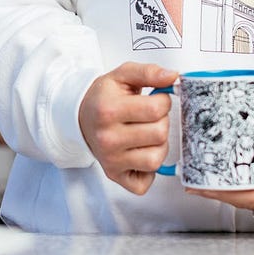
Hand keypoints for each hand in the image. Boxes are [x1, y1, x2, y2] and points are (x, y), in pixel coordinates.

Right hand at [79, 62, 177, 194]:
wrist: (80, 116)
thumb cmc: (104, 97)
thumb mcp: (122, 75)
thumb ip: (149, 72)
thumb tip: (173, 77)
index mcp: (108, 110)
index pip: (157, 109)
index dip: (164, 101)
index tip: (155, 100)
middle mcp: (107, 138)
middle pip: (159, 134)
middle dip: (162, 122)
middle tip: (150, 117)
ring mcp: (111, 160)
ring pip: (156, 159)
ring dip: (159, 146)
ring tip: (147, 134)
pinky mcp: (114, 175)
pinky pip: (146, 182)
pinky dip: (149, 171)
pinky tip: (140, 153)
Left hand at [187, 116, 253, 214]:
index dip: (228, 194)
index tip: (206, 186)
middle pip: (247, 202)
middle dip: (219, 194)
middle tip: (192, 183)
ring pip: (248, 200)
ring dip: (225, 192)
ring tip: (199, 181)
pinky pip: (253, 194)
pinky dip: (235, 188)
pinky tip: (219, 178)